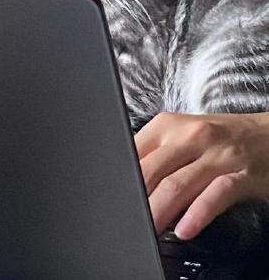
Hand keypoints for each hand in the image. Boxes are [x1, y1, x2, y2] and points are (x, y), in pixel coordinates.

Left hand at [135, 112, 268, 239]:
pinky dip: (197, 215)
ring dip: (159, 211)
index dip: (122, 178)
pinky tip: (185, 230)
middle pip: (151, 170)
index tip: (114, 197)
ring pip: (177, 185)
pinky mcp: (241, 175)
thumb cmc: (219, 137)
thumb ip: (155, 153)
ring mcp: (217, 155)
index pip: (134, 152)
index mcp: (168, 125)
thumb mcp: (182, 134)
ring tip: (149, 229)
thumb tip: (125, 177)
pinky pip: (214, 196)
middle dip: (136, 199)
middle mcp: (191, 136)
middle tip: (128, 218)